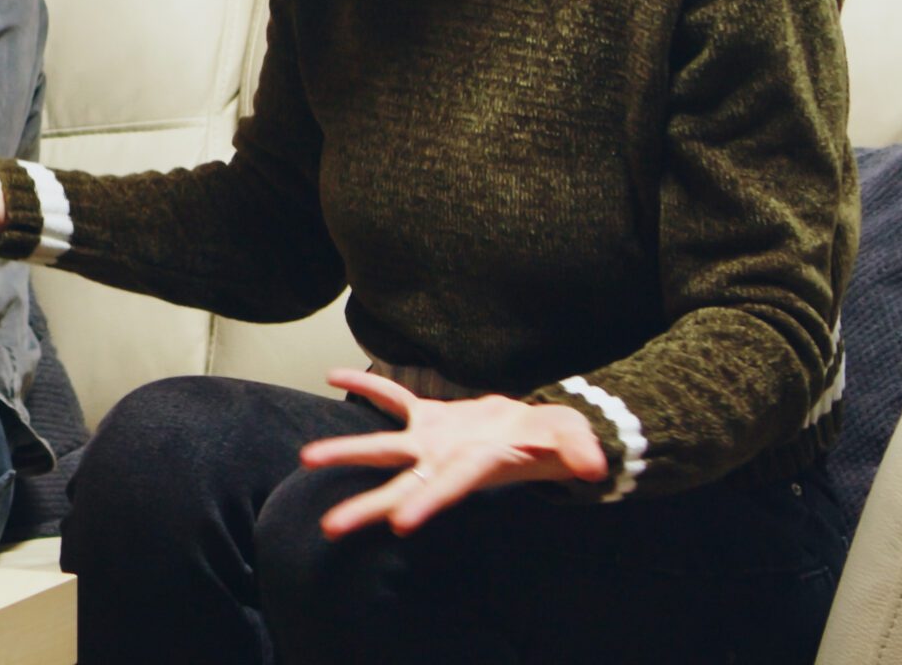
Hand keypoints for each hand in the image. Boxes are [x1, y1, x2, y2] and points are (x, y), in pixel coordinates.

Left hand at [301, 368, 608, 536]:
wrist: (537, 429)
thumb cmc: (556, 440)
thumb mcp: (572, 440)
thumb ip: (578, 450)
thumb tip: (595, 466)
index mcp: (474, 468)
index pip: (445, 490)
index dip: (425, 505)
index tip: (399, 526)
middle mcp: (444, 461)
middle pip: (399, 486)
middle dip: (366, 506)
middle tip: (329, 527)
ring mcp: (431, 440)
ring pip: (382, 446)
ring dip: (346, 451)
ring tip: (306, 459)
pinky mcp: (429, 416)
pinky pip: (391, 398)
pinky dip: (365, 386)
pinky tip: (332, 375)